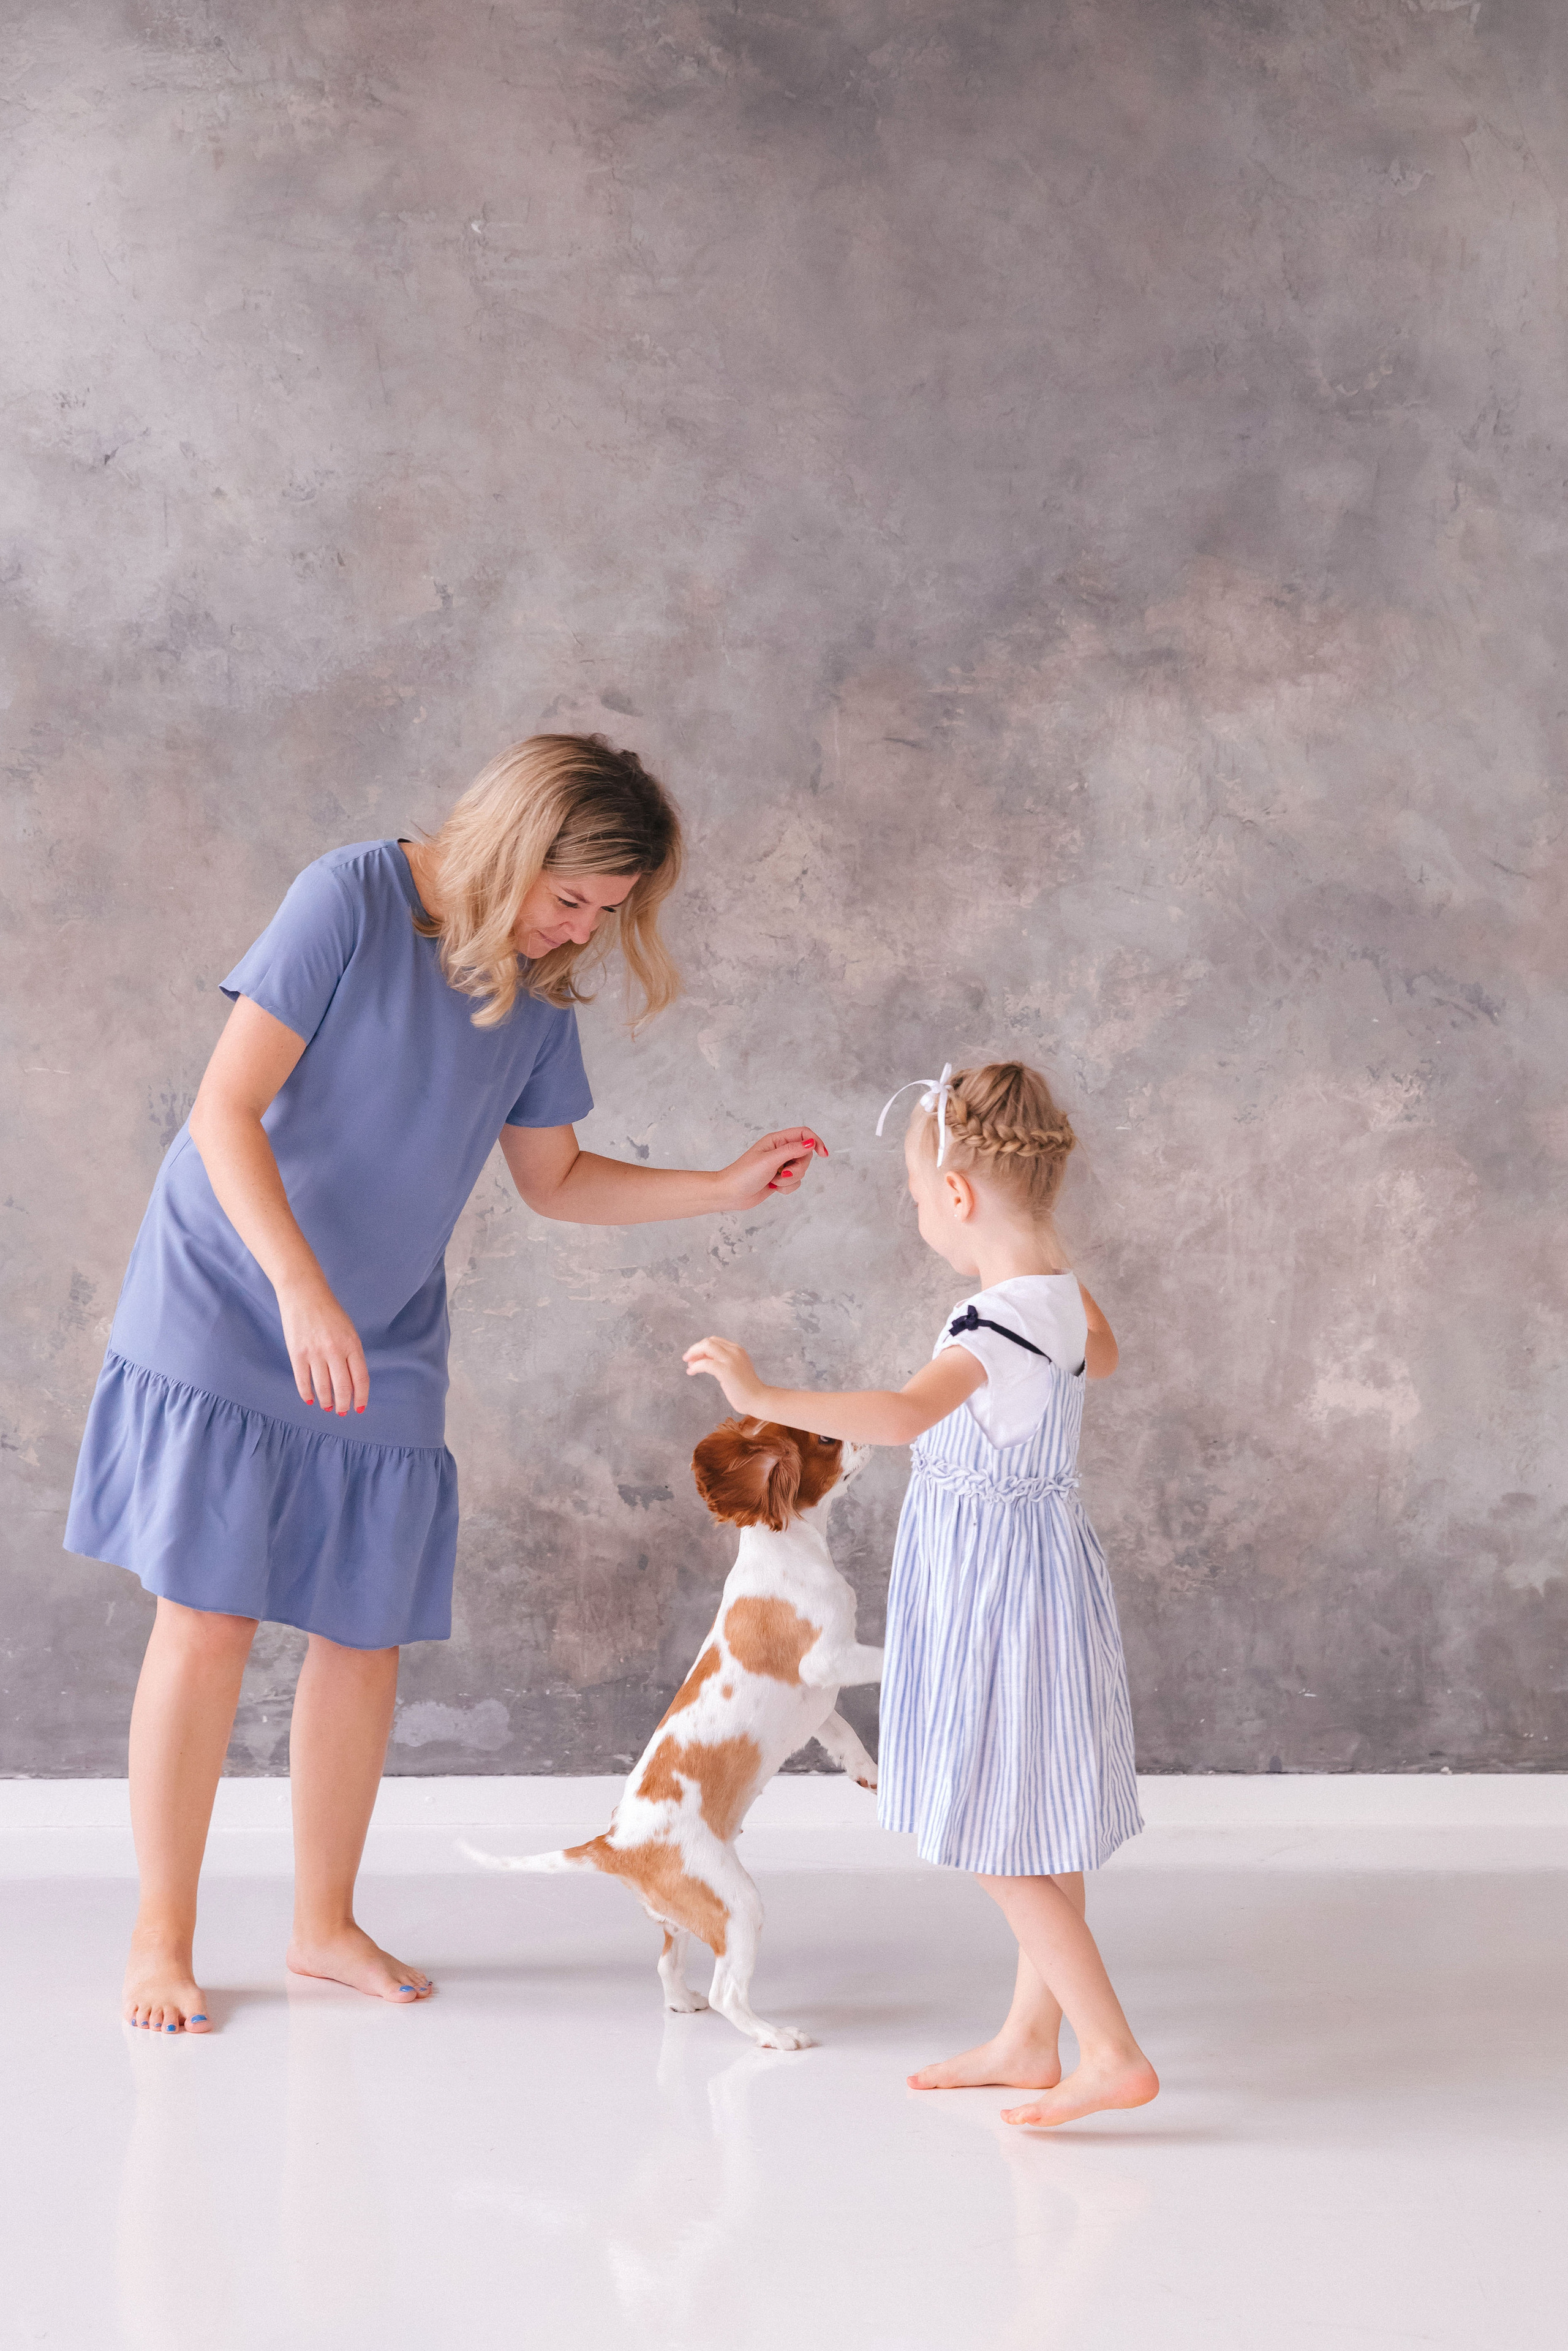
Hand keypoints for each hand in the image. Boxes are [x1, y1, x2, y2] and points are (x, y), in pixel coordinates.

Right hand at [278, 1275, 369, 1414]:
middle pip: (342, 1387)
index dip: (361, 1397)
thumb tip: (351, 1382)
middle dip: (343, 1404)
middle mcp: (335, 1350)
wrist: (304, 1294)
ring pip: (323, 1387)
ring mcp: (315, 1353)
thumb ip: (351, 1354)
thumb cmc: (329, 1312)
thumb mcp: (348, 1331)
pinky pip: (303, 1381)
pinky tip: (310, 1399)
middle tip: (342, 1412)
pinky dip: (307, 1393)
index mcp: (352, 1344)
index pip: (360, 1379)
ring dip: (326, 1401)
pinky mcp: (297, 1353)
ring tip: (327, 1407)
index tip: (359, 1408)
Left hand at [683, 1336, 764, 1414]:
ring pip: (706, 1347)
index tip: (694, 1357)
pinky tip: (691, 1372)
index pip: (714, 1341)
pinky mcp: (726, 1371)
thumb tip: (702, 1359)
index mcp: (737, 1349)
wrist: (758, 1399)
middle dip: (695, 1349)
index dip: (701, 1347)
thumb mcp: (735, 1368)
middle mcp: (734, 1351)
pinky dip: (695, 1367)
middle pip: (708, 1341)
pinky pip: (705, 1364)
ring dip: (693, 1354)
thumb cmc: (745, 1388)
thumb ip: (723, 1361)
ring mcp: (731, 1360)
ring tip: (689, 1365)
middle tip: (687, 1359)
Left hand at [713, 1127, 827, 1211]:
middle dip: (797, 1168)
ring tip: (773, 1181)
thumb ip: (791, 1150)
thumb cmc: (744, 1174)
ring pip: (801, 1171)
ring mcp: (780, 1166)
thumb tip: (811, 1143)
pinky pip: (794, 1183)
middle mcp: (780, 1151)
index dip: (815, 1142)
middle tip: (783, 1174)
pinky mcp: (779, 1179)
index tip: (823, 1154)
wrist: (730, 1194)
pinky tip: (772, 1187)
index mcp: (776, 1140)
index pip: (803, 1134)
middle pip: (805, 1156)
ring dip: (789, 1180)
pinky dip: (786, 1188)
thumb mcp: (769, 1160)